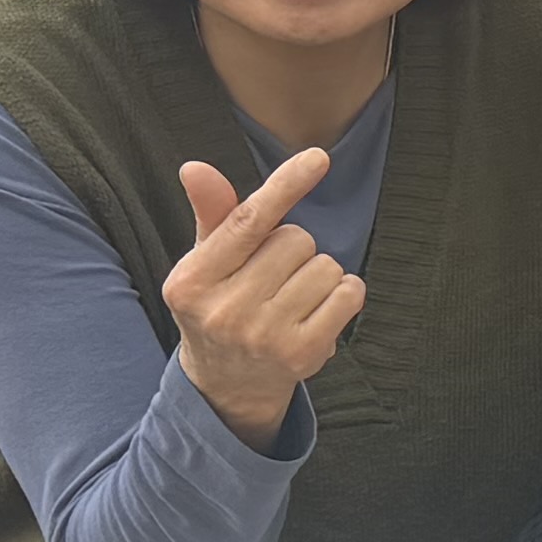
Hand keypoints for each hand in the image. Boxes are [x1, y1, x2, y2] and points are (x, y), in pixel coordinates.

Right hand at [164, 149, 363, 441]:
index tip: (318, 157)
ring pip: (326, 265)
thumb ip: (213, 216)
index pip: (246, 222)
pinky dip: (343, 294)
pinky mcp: (303, 353)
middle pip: (296, 239)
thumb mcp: (206, 263)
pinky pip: (349, 293)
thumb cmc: (220, 305)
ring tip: (291, 299)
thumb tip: (195, 168)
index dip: (285, 186)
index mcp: (192, 281)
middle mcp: (224, 311)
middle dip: (293, 249)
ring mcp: (265, 336)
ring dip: (318, 273)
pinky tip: (316, 312)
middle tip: (272, 279)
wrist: (227, 383)